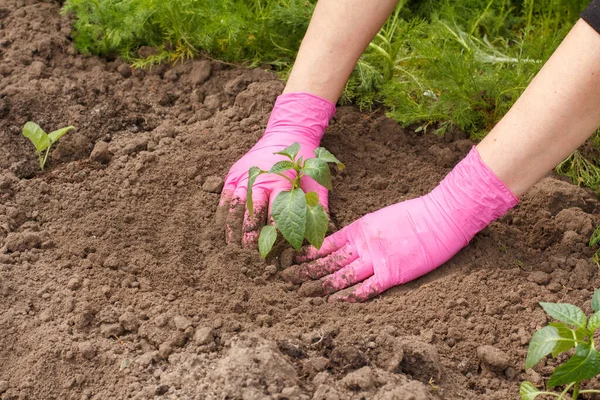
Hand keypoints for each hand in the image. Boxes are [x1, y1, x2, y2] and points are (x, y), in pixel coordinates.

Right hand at [218, 92, 335, 246]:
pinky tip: (222, 228)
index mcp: (283, 185)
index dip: (274, 237)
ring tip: (233, 247)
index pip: (276, 217)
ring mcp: (245, 177)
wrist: (287, 135)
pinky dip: (222, 213)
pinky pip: (224, 196)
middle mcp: (261, 181)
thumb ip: (319, 210)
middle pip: (252, 214)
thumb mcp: (317, 184)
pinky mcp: (234, 174)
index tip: (274, 254)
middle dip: (250, 236)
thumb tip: (324, 236)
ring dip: (233, 229)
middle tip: (249, 254)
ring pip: (235, 207)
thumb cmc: (305, 165)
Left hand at [281, 147, 518, 301]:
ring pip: (341, 275)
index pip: (325, 244)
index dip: (306, 254)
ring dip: (320, 285)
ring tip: (302, 294)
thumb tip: (347, 242)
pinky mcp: (393, 274)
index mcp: (358, 229)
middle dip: (304, 271)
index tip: (290, 261)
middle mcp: (362, 244)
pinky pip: (366, 289)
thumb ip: (363, 232)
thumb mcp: (381, 217)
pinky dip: (349, 297)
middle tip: (284, 280)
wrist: (442, 215)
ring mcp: (377, 259)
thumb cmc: (416, 214)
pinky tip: (334, 303)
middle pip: (327, 261)